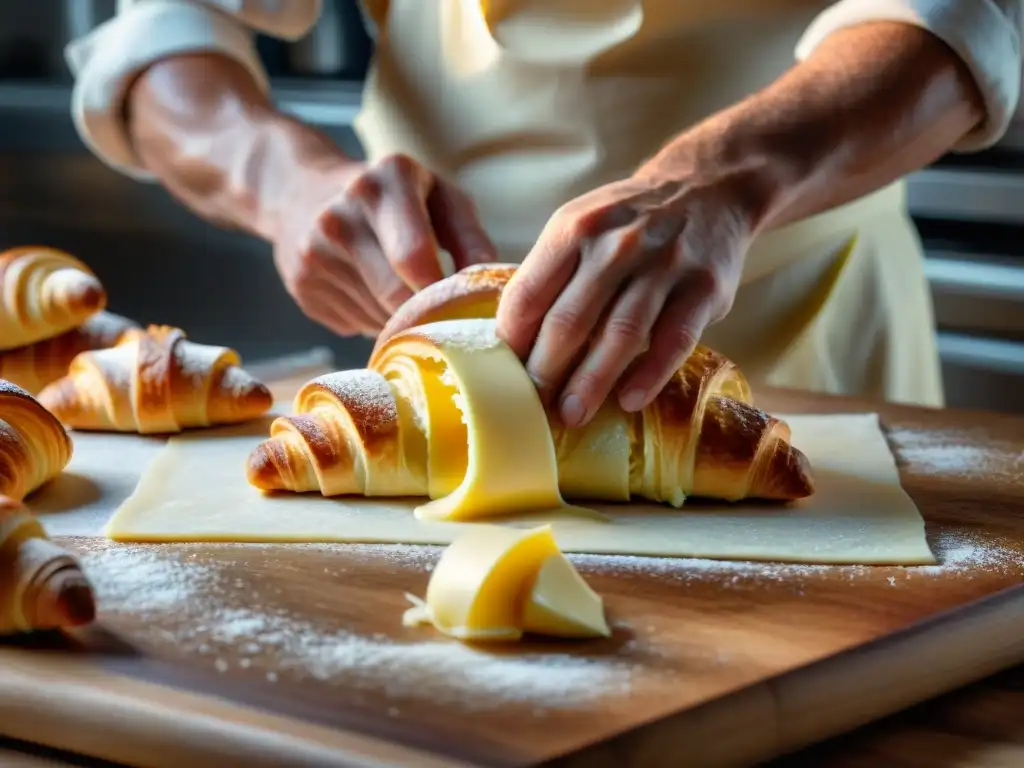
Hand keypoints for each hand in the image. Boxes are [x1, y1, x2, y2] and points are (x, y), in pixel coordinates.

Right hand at [273, 153, 497, 336]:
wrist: (299, 189)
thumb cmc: (392, 196)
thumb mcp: (438, 195)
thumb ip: (471, 237)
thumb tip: (490, 287)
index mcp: (382, 182)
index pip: (414, 258)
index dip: (443, 293)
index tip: (462, 306)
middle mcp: (339, 215)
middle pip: (394, 296)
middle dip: (424, 313)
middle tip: (444, 317)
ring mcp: (313, 254)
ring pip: (376, 317)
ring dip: (399, 319)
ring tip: (404, 293)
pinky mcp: (301, 287)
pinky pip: (354, 324)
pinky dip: (372, 319)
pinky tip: (370, 293)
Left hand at [496, 173, 762, 427]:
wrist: (708, 188)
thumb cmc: (629, 222)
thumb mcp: (580, 226)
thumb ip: (551, 274)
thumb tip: (514, 340)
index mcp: (574, 229)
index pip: (529, 294)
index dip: (512, 340)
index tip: (506, 376)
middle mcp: (616, 245)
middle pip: (569, 320)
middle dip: (546, 371)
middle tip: (533, 409)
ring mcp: (663, 265)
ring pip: (620, 333)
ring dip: (592, 381)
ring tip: (572, 415)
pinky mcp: (703, 288)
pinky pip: (674, 339)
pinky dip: (650, 373)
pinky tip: (629, 400)